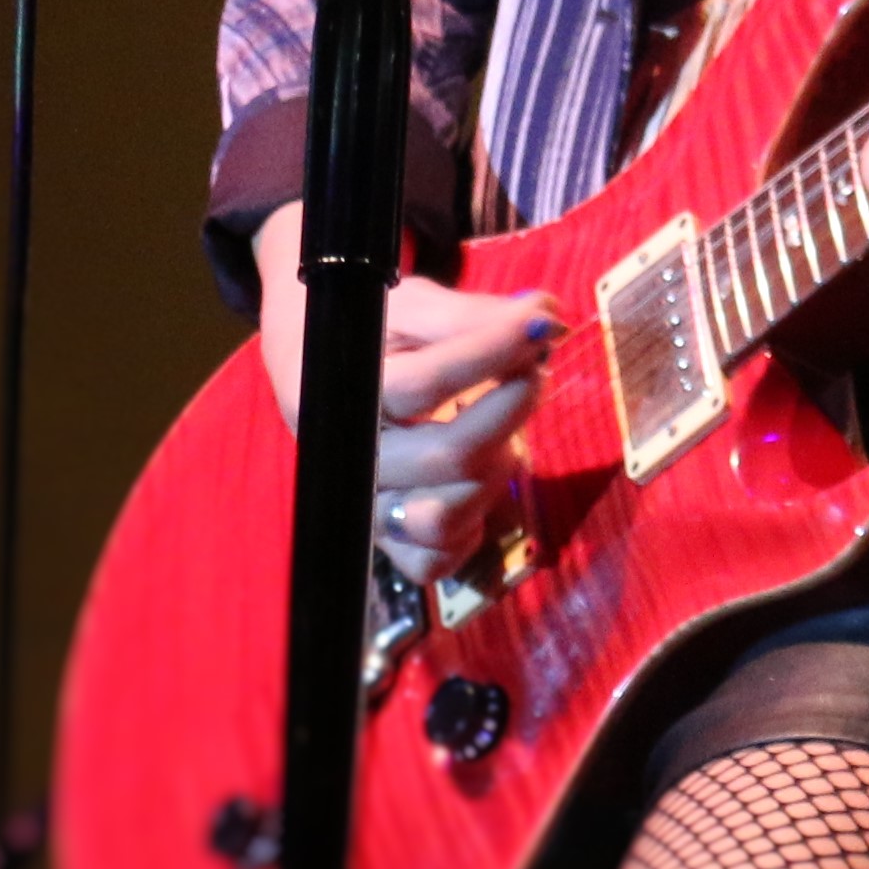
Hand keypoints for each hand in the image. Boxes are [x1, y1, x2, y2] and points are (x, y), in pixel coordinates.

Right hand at [249, 202, 555, 587]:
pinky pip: (433, 562)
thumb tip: (546, 316)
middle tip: (533, 370)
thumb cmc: (378, 331)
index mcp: (345, 395)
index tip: (539, 325)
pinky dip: (469, 532)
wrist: (322, 363)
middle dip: (509, 410)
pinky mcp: (390, 540)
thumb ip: (472, 315)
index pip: (424, 384)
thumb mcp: (413, 307)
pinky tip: (481, 483)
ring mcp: (370, 506)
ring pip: (444, 518)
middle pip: (448, 457)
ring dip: (495, 472)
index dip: (492, 352)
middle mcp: (353, 461)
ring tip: (503, 432)